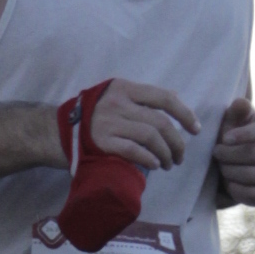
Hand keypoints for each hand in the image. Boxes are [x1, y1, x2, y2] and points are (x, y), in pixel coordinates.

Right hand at [81, 79, 201, 173]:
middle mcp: (117, 103)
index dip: (184, 114)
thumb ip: (143, 98)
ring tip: (168, 164)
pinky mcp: (102, 142)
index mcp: (124, 88)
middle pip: (160, 122)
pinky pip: (133, 150)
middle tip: (180, 156)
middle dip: (177, 142)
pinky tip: (154, 165)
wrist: (59, 129)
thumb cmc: (95, 114)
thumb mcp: (117, 96)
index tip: (195, 129)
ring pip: (150, 137)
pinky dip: (149, 158)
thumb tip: (175, 98)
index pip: (164, 98)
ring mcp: (109, 122)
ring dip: (165, 153)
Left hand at [213, 100, 254, 207]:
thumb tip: (241, 103)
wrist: (234, 161)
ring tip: (221, 168)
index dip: (244, 135)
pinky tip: (228, 184)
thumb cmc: (233, 134)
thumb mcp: (232, 119)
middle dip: (231, 155)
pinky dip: (239, 191)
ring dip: (232, 172)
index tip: (224, 139)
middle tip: (216, 153)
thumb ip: (237, 109)